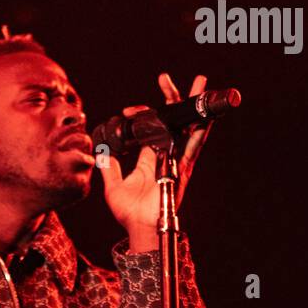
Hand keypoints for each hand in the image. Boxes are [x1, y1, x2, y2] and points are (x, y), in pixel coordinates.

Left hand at [97, 73, 212, 248]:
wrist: (140, 228)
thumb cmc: (129, 212)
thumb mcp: (113, 185)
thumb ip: (109, 166)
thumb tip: (101, 151)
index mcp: (150, 156)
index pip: (150, 127)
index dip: (141, 115)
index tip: (128, 111)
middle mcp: (166, 155)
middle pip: (172, 121)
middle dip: (172, 99)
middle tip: (166, 79)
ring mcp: (176, 160)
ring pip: (188, 126)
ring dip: (193, 105)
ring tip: (200, 82)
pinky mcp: (183, 168)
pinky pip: (194, 144)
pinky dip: (201, 128)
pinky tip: (206, 113)